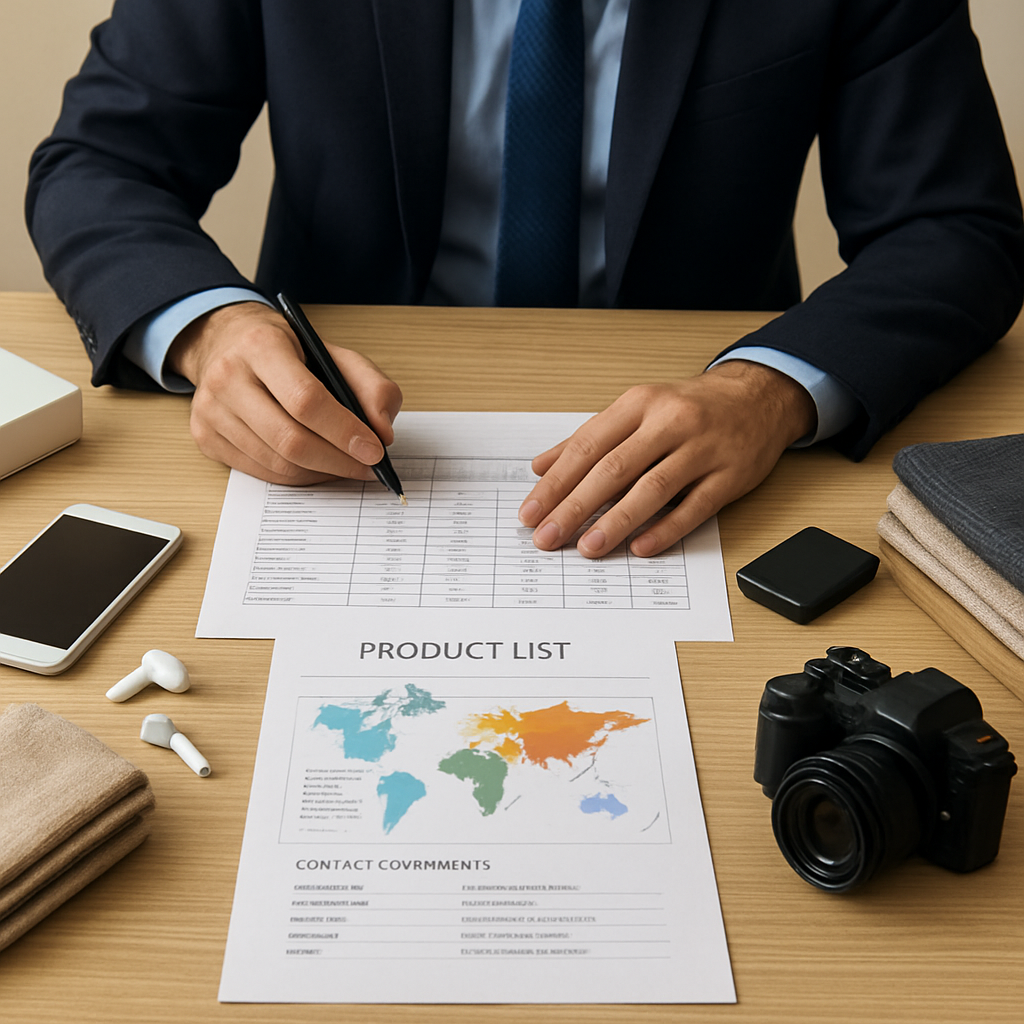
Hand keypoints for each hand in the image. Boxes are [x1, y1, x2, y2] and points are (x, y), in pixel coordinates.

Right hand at [167, 302, 402, 483]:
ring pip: (277, 463)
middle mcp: (227, 377)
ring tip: (347, 465)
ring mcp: (211, 411)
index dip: (344, 431)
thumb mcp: (335, 353)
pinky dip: (298, 477)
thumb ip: (372, 387)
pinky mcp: (205, 437)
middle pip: (289, 440)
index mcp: (261, 346)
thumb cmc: (288, 352)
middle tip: (367, 467)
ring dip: (321, 472)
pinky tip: (318, 466)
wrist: (227, 343)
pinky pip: (261, 473)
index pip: (306, 400)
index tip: (375, 450)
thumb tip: (383, 434)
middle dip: (337, 461)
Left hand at [518, 360, 816, 556]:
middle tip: (547, 537)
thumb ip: (588, 439)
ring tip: (588, 547)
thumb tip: (540, 467)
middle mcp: (669, 422)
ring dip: (616, 522)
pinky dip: (666, 529)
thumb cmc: (689, 408)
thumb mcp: (636, 410)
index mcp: (639, 404)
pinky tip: (640, 547)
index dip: (556, 482)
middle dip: (575, 507)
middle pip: (614, 469)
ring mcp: (702, 449)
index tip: (531, 512)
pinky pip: (695, 507)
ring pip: (652, 488)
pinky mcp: (730, 475)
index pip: (587, 446)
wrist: (758, 397)